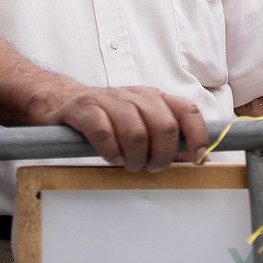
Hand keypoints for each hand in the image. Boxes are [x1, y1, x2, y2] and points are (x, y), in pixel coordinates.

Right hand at [30, 82, 211, 172]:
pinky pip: (104, 132)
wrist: (61, 101)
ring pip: (136, 131)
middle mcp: (136, 96)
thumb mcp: (141, 124)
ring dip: (135, 157)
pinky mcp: (85, 109)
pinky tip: (110, 158)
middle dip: (162, 155)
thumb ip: (169, 141)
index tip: (197, 159)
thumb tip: (201, 162)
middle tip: (151, 167)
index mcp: (155, 98)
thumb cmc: (108, 119)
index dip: (197, 136)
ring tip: (129, 165)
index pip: (187, 110)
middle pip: (164, 125)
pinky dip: (111, 152)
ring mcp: (110, 100)